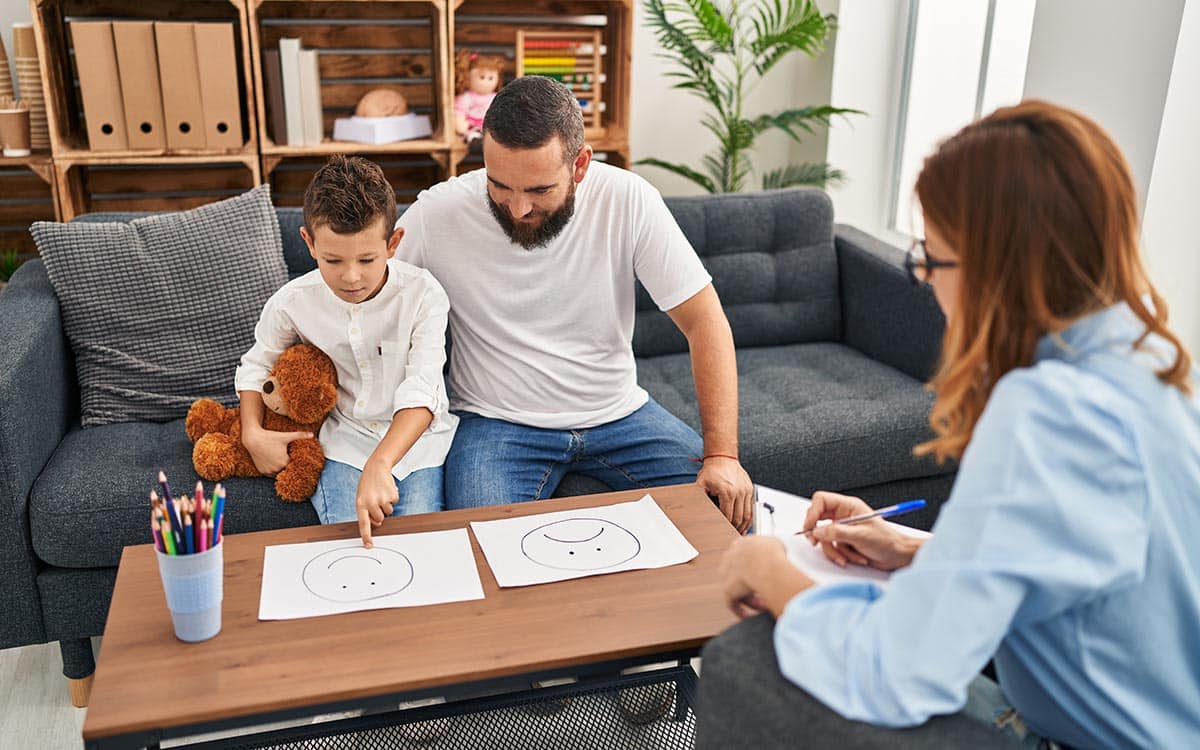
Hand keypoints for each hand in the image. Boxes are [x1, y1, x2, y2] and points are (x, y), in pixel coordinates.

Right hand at [243, 427, 312, 476]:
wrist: (252, 439)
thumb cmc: (269, 437)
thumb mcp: (285, 436)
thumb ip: (299, 435)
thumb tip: (312, 434)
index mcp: (284, 462)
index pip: (293, 464)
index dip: (294, 459)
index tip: (293, 455)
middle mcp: (276, 469)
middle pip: (286, 469)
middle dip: (287, 464)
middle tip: (286, 457)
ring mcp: (268, 471)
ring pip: (278, 472)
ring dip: (280, 468)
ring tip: (279, 460)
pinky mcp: (262, 471)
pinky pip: (270, 474)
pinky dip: (272, 470)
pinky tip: (273, 463)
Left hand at [356, 460, 398, 548]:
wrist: (376, 467)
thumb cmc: (367, 484)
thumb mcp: (361, 497)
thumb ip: (366, 511)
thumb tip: (378, 523)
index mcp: (360, 504)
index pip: (363, 524)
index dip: (366, 536)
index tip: (368, 545)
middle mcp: (371, 503)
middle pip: (379, 519)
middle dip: (379, 513)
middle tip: (376, 500)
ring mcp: (382, 499)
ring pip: (388, 512)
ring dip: (386, 505)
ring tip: (381, 493)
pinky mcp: (392, 495)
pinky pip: (394, 503)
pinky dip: (392, 498)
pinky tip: (386, 489)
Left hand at [697, 457, 754, 533]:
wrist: (723, 457)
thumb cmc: (712, 471)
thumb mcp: (701, 484)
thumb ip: (700, 498)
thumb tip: (697, 511)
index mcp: (727, 492)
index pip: (727, 516)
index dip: (724, 526)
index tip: (721, 532)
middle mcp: (739, 492)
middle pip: (738, 518)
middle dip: (734, 529)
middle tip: (730, 535)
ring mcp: (746, 491)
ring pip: (748, 515)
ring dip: (743, 526)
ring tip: (738, 532)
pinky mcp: (750, 489)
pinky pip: (751, 508)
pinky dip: (749, 517)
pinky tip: (745, 523)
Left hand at [720, 535, 788, 618]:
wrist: (767, 565)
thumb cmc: (773, 554)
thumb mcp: (775, 543)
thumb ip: (770, 548)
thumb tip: (775, 556)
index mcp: (739, 544)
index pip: (745, 557)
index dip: (757, 568)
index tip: (767, 574)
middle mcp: (730, 558)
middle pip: (742, 574)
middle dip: (755, 584)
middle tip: (768, 591)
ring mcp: (726, 574)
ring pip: (739, 590)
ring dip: (752, 600)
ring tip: (766, 606)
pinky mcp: (727, 591)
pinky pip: (733, 603)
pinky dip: (741, 611)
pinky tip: (748, 617)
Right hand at [804, 491, 921, 570]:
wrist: (898, 555)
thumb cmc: (887, 541)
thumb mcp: (861, 536)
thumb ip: (837, 532)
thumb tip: (817, 531)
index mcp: (849, 506)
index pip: (821, 500)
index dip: (812, 512)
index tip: (810, 526)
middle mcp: (844, 515)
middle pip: (818, 518)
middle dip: (818, 533)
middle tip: (816, 541)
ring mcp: (843, 528)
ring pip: (824, 536)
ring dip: (833, 549)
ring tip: (846, 556)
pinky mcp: (844, 541)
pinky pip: (832, 546)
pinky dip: (840, 555)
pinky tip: (854, 557)